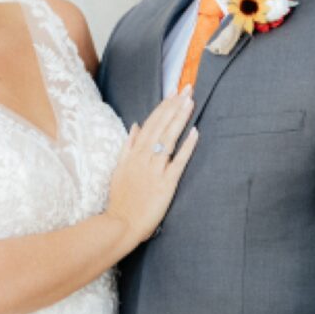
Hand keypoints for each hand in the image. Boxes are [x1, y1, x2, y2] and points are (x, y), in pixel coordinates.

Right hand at [107, 85, 198, 247]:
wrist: (119, 224)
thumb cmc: (120, 200)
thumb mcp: (119, 170)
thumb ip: (127, 147)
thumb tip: (135, 126)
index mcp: (133, 155)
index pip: (150, 125)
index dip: (162, 108)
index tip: (173, 93)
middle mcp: (143, 158)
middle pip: (160, 127)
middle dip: (174, 106)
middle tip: (186, 88)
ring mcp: (154, 170)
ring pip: (168, 139)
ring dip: (179, 119)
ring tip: (190, 102)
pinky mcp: (165, 184)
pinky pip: (178, 162)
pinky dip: (186, 147)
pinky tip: (195, 132)